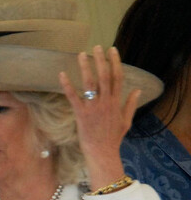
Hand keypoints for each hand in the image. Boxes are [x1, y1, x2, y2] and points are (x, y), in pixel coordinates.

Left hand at [58, 45, 138, 187]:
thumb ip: (130, 104)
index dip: (115, 62)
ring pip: (90, 83)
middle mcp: (106, 102)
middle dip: (101, 60)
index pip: (118, 78)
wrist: (102, 152)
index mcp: (117, 102)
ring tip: (81, 54)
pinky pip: (73, 97)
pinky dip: (67, 85)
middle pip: (105, 76)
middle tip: (96, 47)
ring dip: (86, 67)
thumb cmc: (113, 138)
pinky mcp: (81, 114)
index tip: (112, 50)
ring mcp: (93, 108)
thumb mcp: (126, 121)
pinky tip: (61, 74)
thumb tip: (137, 90)